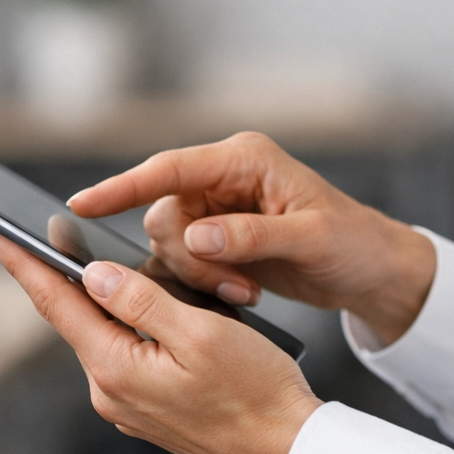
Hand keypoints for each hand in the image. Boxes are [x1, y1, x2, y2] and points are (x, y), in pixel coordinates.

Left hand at [0, 230, 322, 453]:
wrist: (285, 450)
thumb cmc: (255, 392)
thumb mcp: (200, 333)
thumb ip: (141, 300)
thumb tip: (93, 272)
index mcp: (115, 368)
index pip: (56, 303)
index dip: (26, 265)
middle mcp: (110, 391)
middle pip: (79, 317)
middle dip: (76, 275)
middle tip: (62, 231)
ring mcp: (127, 405)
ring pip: (108, 334)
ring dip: (118, 301)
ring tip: (140, 270)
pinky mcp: (148, 410)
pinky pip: (129, 355)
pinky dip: (137, 327)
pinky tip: (165, 313)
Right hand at [70, 132, 436, 344]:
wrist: (373, 269)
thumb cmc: (351, 243)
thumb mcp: (310, 239)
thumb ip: (250, 237)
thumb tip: (194, 238)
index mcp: (244, 159)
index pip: (169, 169)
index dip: (122, 187)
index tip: (80, 206)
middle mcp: (225, 178)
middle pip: (164, 213)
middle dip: (186, 257)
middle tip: (232, 287)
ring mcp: (221, 209)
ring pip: (171, 242)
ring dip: (198, 275)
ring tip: (245, 292)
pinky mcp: (221, 239)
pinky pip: (187, 261)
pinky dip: (205, 283)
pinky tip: (240, 294)